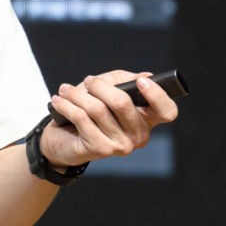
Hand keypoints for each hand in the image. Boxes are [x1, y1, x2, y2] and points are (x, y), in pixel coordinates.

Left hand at [41, 70, 178, 168]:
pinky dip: (67, 105)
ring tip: (65, 90)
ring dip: (77, 94)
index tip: (141, 81)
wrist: (62, 140)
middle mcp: (139, 136)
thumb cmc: (88, 111)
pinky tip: (58, 101)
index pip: (167, 111)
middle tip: (88, 81)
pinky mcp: (100, 150)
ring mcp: (121, 146)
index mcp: (146, 119)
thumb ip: (123, 80)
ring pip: (98, 109)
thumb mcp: (106, 89)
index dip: (157, 95)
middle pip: (122, 103)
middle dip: (99, 85)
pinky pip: (82, 118)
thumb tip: (144, 76)